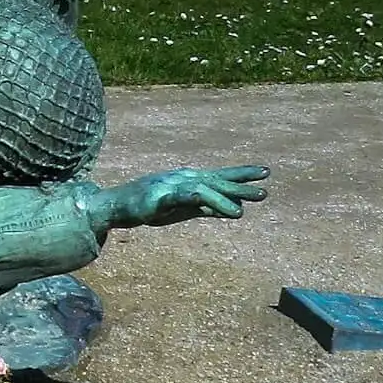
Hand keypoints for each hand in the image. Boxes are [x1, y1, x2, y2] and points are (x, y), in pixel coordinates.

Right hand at [109, 165, 269, 226]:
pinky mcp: (160, 197)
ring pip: (204, 189)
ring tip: (243, 209)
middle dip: (240, 183)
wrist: (118, 206)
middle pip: (216, 179)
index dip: (241, 174)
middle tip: (265, 187)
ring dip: (225, 197)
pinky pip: (184, 197)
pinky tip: (218, 207)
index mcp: (191, 180)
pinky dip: (202, 200)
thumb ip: (207, 207)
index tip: (264, 173)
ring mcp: (172, 186)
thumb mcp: (183, 209)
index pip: (220, 175)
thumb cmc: (150, 206)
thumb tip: (234, 209)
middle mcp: (184, 179)